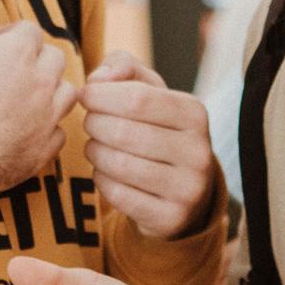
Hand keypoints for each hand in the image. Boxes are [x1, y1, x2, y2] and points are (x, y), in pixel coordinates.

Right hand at [0, 21, 77, 187]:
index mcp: (16, 52)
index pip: (28, 30)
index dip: (8, 33)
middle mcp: (40, 80)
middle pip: (54, 58)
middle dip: (35, 59)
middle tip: (12, 71)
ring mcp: (47, 115)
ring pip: (66, 93)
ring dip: (50, 92)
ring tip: (27, 100)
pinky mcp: (46, 147)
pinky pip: (58, 132)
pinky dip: (46, 129)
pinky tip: (26, 132)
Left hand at [79, 51, 218, 239]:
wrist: (182, 190)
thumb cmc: (156, 128)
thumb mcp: (148, 91)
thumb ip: (123, 67)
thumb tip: (101, 77)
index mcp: (194, 113)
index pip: (137, 98)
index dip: (101, 95)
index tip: (86, 95)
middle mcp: (198, 151)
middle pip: (124, 132)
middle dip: (95, 124)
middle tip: (90, 123)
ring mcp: (188, 188)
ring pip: (118, 165)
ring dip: (95, 152)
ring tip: (96, 145)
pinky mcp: (171, 217)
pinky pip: (118, 194)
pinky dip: (101, 180)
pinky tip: (105, 171)